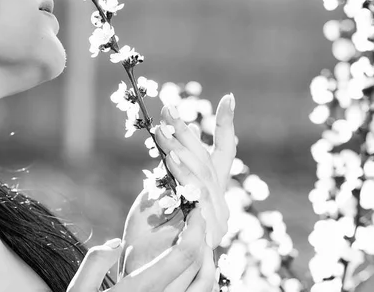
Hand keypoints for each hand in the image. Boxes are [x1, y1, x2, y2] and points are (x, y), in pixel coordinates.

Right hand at [67, 209, 216, 291]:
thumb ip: (94, 264)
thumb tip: (116, 243)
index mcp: (139, 289)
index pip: (182, 255)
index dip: (196, 228)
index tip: (196, 210)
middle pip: (199, 266)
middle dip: (204, 237)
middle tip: (200, 219)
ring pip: (206, 285)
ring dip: (209, 258)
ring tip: (202, 240)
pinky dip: (206, 279)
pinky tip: (197, 267)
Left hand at [118, 94, 235, 278]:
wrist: (145, 275)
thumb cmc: (145, 239)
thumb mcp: (154, 199)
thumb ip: (168, 177)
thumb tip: (169, 148)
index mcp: (209, 194)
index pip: (221, 156)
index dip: (226, 127)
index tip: (228, 98)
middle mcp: (219, 206)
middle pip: (209, 161)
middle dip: (188, 134)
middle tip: (169, 110)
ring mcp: (216, 220)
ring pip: (204, 176)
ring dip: (182, 150)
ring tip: (163, 130)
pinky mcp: (207, 233)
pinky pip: (197, 196)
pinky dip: (184, 175)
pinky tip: (170, 159)